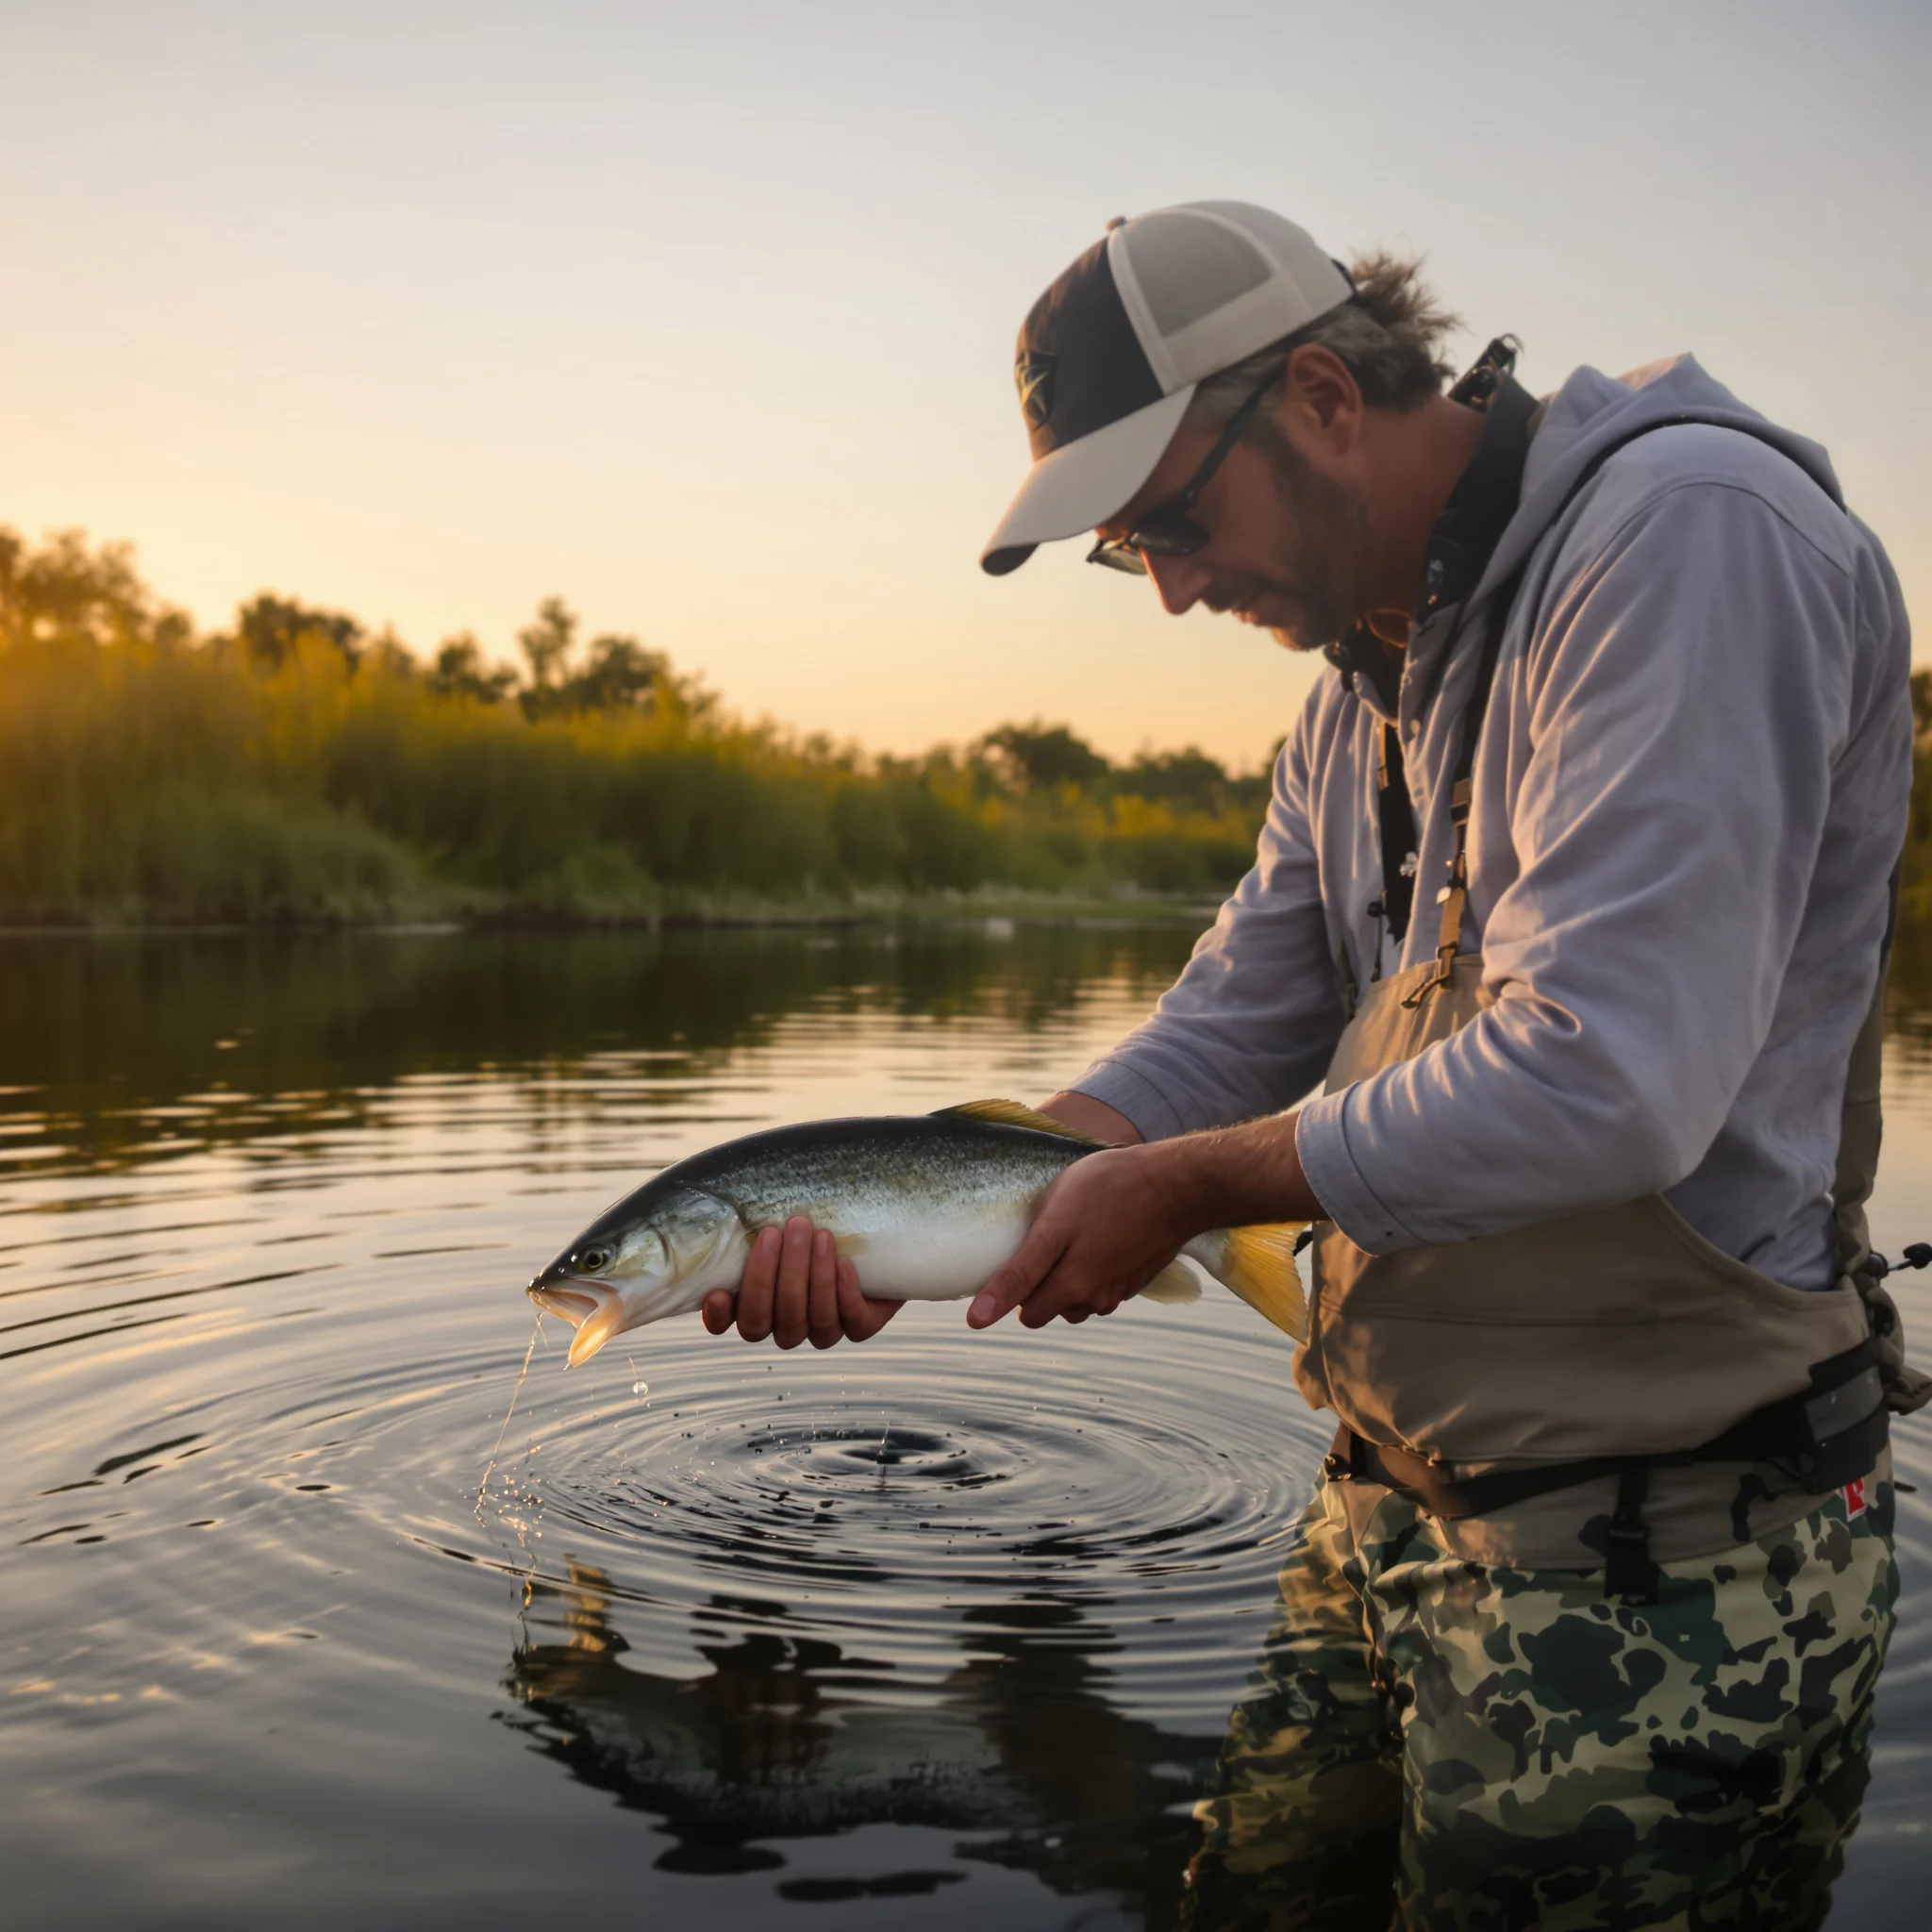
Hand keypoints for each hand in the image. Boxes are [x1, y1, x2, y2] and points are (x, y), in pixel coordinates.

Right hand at [701, 1215, 900, 1348]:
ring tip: (821, 1235)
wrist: (874, 1234)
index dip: (718, 1317)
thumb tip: (733, 1197)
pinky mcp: (860, 1326)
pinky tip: (845, 1263)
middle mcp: (784, 1323)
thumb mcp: (782, 1215)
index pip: (726, 1323)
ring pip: (811, 1320)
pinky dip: (845, 1292)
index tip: (718, 1294)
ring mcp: (820, 1329)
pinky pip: (852, 1323)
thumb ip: (756, 1218)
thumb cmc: (814, 1219)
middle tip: (780, 1231)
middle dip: (767, 1277)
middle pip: (763, 1320)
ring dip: (814, 1277)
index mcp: (756, 1302)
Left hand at [966, 1142, 1197, 1329]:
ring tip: (1075, 1236)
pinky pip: (1102, 1287)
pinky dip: (1095, 1271)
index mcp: (1069, 1287)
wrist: (1177, 1185)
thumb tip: (979, 1316)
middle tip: (1044, 1242)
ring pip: (1078, 1299)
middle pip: (1051, 1308)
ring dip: (1070, 1279)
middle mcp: (1094, 1299)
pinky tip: (1101, 1237)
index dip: (1007, 1296)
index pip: (1026, 1312)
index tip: (991, 1295)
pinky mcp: (1136, 1282)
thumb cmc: (1109, 1190)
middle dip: (1041, 1285)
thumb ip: (1018, 1272)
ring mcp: (1118, 1291)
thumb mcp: (1052, 1222)